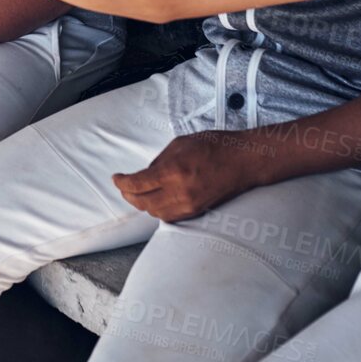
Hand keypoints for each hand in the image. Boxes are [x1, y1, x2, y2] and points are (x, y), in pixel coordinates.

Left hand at [112, 130, 265, 221]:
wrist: (243, 161)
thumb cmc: (214, 147)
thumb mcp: (179, 144)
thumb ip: (159, 161)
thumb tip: (144, 175)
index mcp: (173, 171)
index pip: (138, 184)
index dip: (122, 183)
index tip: (116, 178)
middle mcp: (180, 192)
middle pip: (143, 202)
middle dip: (129, 195)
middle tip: (123, 186)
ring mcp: (189, 205)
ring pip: (155, 212)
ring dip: (142, 204)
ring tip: (136, 194)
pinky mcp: (197, 212)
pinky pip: (170, 217)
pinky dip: (158, 210)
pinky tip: (154, 201)